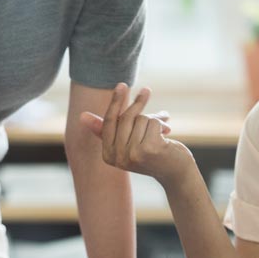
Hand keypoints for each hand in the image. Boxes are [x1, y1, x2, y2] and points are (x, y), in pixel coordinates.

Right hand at [79, 83, 194, 184]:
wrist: (176, 173)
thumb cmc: (151, 153)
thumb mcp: (128, 141)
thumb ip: (109, 129)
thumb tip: (82, 116)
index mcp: (108, 155)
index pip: (109, 122)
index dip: (115, 102)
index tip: (121, 84)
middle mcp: (118, 158)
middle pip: (125, 118)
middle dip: (138, 103)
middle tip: (146, 91)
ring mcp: (133, 155)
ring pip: (140, 119)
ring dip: (154, 120)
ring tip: (162, 129)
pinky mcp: (149, 150)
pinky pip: (152, 122)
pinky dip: (162, 125)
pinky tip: (167, 136)